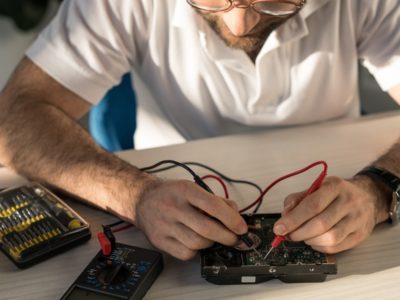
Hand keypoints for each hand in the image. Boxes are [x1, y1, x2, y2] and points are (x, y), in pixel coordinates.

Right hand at [135, 179, 247, 259]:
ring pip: (198, 243)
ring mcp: (165, 226)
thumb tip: (235, 215)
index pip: (214, 206)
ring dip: (212, 243)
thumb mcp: (192, 188)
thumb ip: (215, 200)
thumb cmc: (171, 194)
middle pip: (207, 229)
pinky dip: (196, 251)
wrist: (142, 200)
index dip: (232, 219)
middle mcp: (174, 208)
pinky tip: (196, 242)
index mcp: (185, 191)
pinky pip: (186, 254)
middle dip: (227, 237)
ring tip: (213, 237)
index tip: (242, 228)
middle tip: (235, 238)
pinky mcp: (160, 241)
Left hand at [272, 176, 389, 253]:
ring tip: (304, 236)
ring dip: (310, 240)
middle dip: (298, 233)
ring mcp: (357, 220)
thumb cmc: (337, 193)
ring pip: (329, 238)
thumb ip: (297, 199)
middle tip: (289, 235)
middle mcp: (349, 202)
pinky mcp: (360, 235)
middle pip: (320, 224)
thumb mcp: (316, 188)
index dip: (293, 219)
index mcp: (334, 186)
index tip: (279, 228)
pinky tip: (315, 241)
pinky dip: (320, 247)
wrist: (368, 196)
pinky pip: (336, 247)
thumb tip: (284, 216)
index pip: (311, 205)